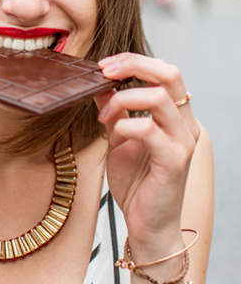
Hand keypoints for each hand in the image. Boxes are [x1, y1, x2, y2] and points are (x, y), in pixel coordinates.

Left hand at [94, 53, 198, 258]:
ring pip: (158, 97)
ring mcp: (183, 142)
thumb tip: (98, 82)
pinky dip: (124, 126)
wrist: (147, 223)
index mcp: (175, 116)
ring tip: (103, 116)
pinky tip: (113, 135)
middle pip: (170, 74)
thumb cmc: (136, 181)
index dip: (134, 60)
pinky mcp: (174, 161)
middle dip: (133, 65)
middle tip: (104, 71)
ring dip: (122, 99)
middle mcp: (185, 125)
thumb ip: (114, 109)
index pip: (165, 71)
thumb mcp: (119, 136)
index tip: (104, 65)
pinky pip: (149, 129)